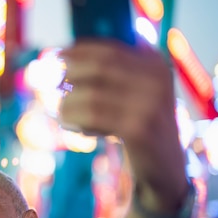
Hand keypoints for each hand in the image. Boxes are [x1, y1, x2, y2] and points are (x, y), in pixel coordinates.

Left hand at [60, 39, 186, 202]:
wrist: (164, 168)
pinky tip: (72, 127)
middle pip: (99, 68)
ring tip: (62, 113)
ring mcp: (150, 104)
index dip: (79, 50)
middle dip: (70, 74)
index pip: (109, 49)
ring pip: (91, 94)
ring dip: (69, 103)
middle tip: (52, 84)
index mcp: (155, 64)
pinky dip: (75, 119)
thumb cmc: (138, 126)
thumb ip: (111, 72)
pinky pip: (92, 117)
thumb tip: (66, 51)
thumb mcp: (134, 93)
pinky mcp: (139, 129)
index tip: (57, 54)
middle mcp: (157, 80)